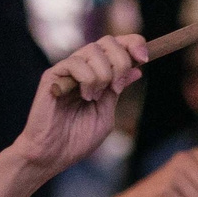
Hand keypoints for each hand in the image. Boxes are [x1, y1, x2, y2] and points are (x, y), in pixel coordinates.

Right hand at [14, 35, 146, 176]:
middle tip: (117, 88)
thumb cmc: (76, 140)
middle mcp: (83, 67)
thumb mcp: (106, 114)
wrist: (52, 155)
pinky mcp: (53, 75)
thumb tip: (137, 69)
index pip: (117, 45)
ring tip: (94, 98)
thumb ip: (117, 91)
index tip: (145, 59)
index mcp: (98, 74)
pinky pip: (76, 62)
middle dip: (121, 61)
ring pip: (93, 50)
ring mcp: (67, 70)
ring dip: (103, 74)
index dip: (134, 44)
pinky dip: (87, 79)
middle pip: (108, 41)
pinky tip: (84, 97)